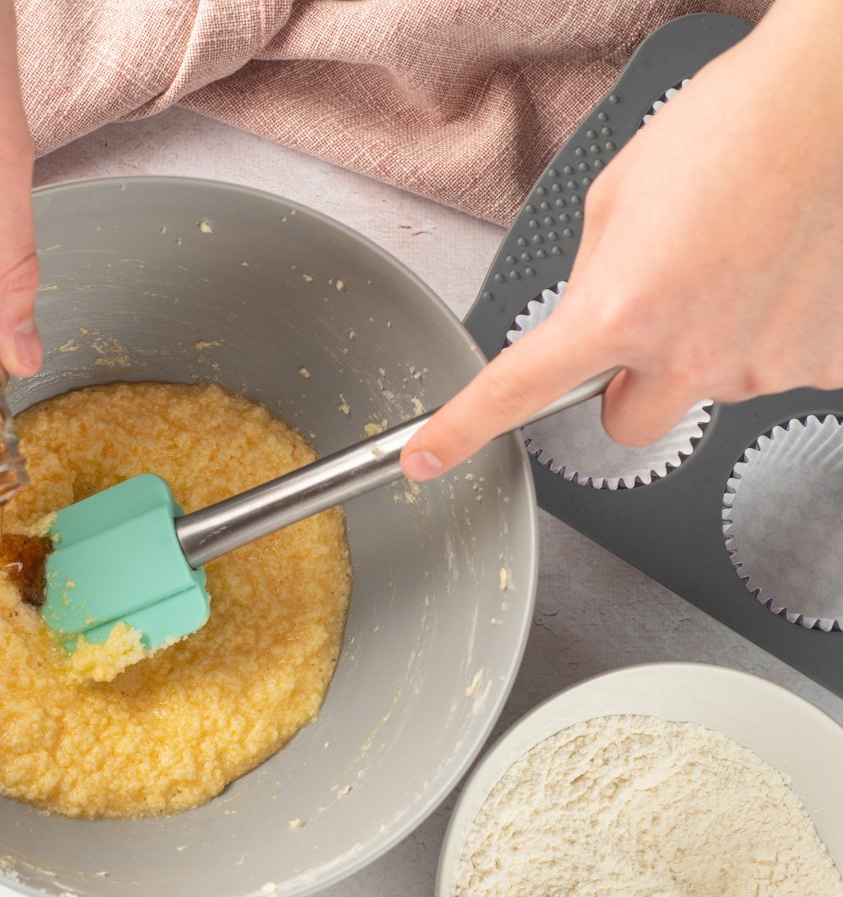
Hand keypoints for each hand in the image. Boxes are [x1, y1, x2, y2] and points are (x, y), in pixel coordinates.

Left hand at [401, 0, 842, 480]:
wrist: (829, 105)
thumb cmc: (724, 130)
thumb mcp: (612, 203)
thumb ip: (589, 282)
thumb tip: (589, 319)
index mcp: (617, 312)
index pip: (517, 391)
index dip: (462, 430)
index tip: (427, 457)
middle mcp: (686, 354)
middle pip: (627, 423)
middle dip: (627, 385)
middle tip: (652, 321)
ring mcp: (759, 366)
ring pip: (703, 392)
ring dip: (703, 349)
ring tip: (731, 266)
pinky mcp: (823, 363)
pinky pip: (770, 369)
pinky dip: (764, 336)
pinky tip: (774, 278)